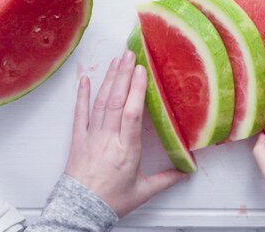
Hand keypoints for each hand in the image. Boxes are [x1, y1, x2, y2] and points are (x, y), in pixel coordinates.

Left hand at [64, 51, 188, 216]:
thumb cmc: (110, 201)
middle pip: (116, 102)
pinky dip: (82, 95)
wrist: (80, 210)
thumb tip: (186, 172)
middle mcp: (108, 139)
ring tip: (116, 61)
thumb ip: (166, 179)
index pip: (132, 114)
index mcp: (127, 151)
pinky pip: (80, 113)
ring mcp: (91, 137)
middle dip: (124, 75)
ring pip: (101, 103)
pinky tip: (86, 79)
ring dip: (109, 80)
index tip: (142, 72)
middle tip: (130, 54)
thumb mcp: (142, 192)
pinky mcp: (78, 139)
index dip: (137, 91)